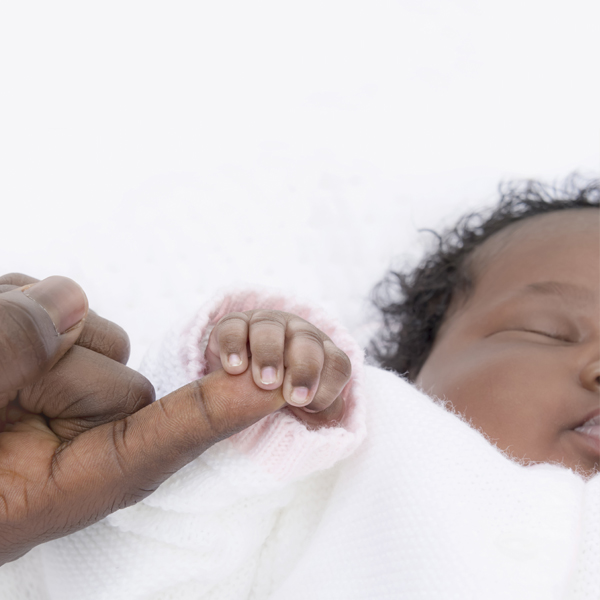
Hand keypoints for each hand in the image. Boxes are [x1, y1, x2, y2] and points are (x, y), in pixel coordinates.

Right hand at [0, 274, 285, 564]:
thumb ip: (2, 358)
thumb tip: (68, 302)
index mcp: (54, 487)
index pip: (154, 446)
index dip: (213, 416)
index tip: (270, 389)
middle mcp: (68, 444)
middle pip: (120, 373)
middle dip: (59, 355)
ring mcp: (55, 400)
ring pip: (87, 330)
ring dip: (31, 324)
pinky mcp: (37, 361)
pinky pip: (54, 306)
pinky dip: (16, 302)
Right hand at [205, 309, 351, 426]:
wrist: (241, 377)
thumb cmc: (281, 392)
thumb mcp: (304, 404)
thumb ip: (319, 411)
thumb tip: (319, 416)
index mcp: (322, 352)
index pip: (337, 363)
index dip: (328, 385)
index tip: (308, 406)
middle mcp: (298, 332)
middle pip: (309, 341)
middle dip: (304, 369)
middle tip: (292, 398)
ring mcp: (266, 324)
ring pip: (271, 328)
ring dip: (269, 354)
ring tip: (264, 383)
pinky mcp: (235, 323)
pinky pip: (235, 326)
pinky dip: (234, 345)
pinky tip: (234, 369)